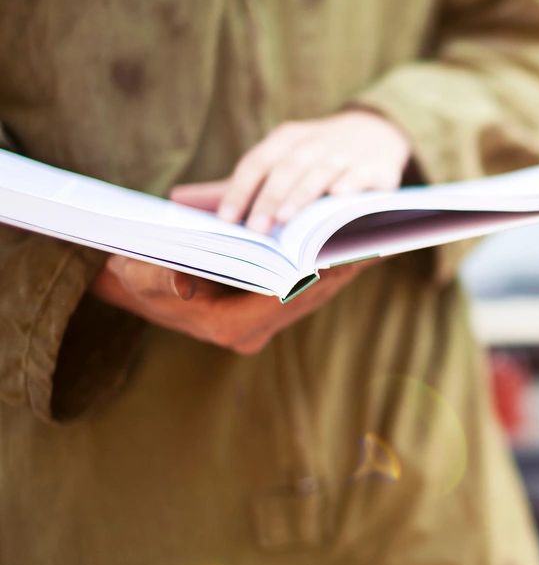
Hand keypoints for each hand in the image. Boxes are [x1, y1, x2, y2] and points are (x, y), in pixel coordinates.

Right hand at [90, 254, 374, 354]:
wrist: (138, 284)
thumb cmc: (137, 273)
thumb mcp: (139, 273)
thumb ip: (158, 280)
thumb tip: (183, 286)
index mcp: (229, 326)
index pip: (284, 299)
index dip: (314, 274)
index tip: (342, 250)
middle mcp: (254, 330)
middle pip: (311, 295)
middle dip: (340, 265)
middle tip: (372, 236)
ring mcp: (266, 321)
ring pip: (318, 291)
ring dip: (344, 263)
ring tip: (374, 233)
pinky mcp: (273, 307)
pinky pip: (313, 285)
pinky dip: (333, 262)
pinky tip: (355, 238)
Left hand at [172, 109, 411, 233]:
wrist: (377, 131)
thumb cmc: (317, 154)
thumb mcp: (280, 158)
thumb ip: (237, 183)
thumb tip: (179, 199)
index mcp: (287, 139)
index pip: (257, 162)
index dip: (240, 189)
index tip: (226, 219)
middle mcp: (315, 143)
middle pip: (287, 169)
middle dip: (270, 198)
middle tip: (256, 230)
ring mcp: (347, 154)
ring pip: (320, 173)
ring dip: (303, 195)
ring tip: (288, 220)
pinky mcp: (376, 168)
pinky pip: (360, 176)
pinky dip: (349, 186)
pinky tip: (338, 200)